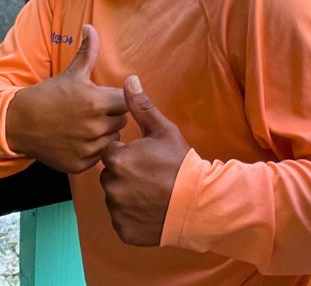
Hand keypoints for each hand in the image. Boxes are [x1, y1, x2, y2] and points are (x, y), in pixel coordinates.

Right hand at [6, 25, 128, 173]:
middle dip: (111, 116)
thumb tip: (91, 27)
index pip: (126, 103)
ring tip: (85, 125)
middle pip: (121, 122)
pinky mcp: (80, 164)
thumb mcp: (71, 73)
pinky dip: (92, 150)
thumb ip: (88, 52)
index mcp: (97, 102)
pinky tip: (78, 140)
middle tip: (92, 112)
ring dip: (104, 134)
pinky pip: (98, 157)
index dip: (116, 100)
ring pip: (112, 140)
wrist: (20, 122)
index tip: (103, 98)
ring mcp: (88, 148)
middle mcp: (95, 127)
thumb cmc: (49, 95)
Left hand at [99, 75, 189, 246]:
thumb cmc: (181, 163)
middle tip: (149, 176)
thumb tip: (129, 79)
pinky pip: (121, 220)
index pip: (110, 152)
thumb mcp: (163, 130)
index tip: (144, 158)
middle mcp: (111, 186)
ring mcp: (117, 211)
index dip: (127, 153)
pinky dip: (131, 216)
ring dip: (127, 195)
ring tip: (151, 193)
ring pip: (114, 198)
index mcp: (117, 159)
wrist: (200, 203)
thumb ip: (141, 106)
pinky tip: (149, 209)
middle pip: (110, 175)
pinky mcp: (123, 230)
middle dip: (125, 174)